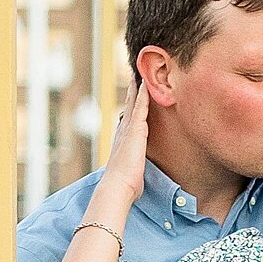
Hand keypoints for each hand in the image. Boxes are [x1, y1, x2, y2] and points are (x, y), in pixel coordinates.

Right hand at [95, 69, 151, 216]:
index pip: (127, 121)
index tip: (132, 98)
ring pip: (133, 104)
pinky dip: (142, 95)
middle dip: (131, 94)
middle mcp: (123, 133)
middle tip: (134, 78)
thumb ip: (133, 169)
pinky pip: (140, 108)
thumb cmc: (124, 185)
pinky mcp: (135, 130)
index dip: (130, 109)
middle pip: (128, 108)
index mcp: (122, 142)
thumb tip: (135, 177)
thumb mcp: (130, 173)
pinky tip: (145, 84)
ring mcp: (128, 130)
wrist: (117, 186)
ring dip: (136, 90)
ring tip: (139, 75)